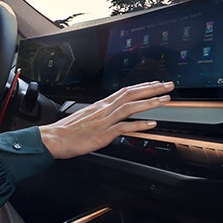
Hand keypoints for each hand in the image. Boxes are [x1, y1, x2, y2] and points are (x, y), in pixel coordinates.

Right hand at [39, 81, 174, 159]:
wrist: (54, 138)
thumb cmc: (68, 131)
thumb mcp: (87, 118)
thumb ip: (102, 116)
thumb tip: (113, 117)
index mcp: (100, 105)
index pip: (125, 91)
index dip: (142, 87)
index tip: (155, 84)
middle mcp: (104, 109)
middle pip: (131, 94)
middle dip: (151, 89)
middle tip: (167, 85)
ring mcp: (104, 121)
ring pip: (130, 107)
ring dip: (149, 103)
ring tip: (164, 100)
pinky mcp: (103, 134)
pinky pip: (124, 127)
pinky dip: (138, 124)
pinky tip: (151, 124)